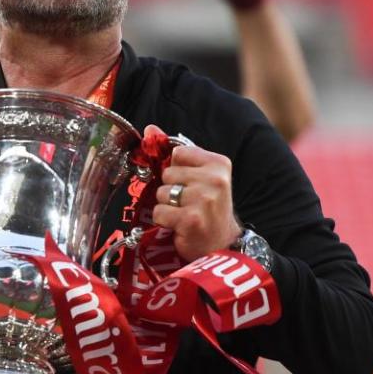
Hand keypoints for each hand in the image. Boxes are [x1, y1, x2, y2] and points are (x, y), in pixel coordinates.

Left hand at [148, 125, 241, 261]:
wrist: (222, 244)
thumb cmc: (208, 208)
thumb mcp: (200, 176)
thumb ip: (176, 152)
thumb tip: (150, 129)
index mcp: (218, 163)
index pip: (178, 153)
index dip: (177, 169)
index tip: (189, 183)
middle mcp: (214, 179)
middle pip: (167, 173)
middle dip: (171, 188)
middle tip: (188, 202)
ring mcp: (203, 200)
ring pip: (161, 192)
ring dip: (167, 205)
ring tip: (184, 213)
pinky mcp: (191, 219)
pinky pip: (159, 212)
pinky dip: (164, 220)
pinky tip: (179, 225)